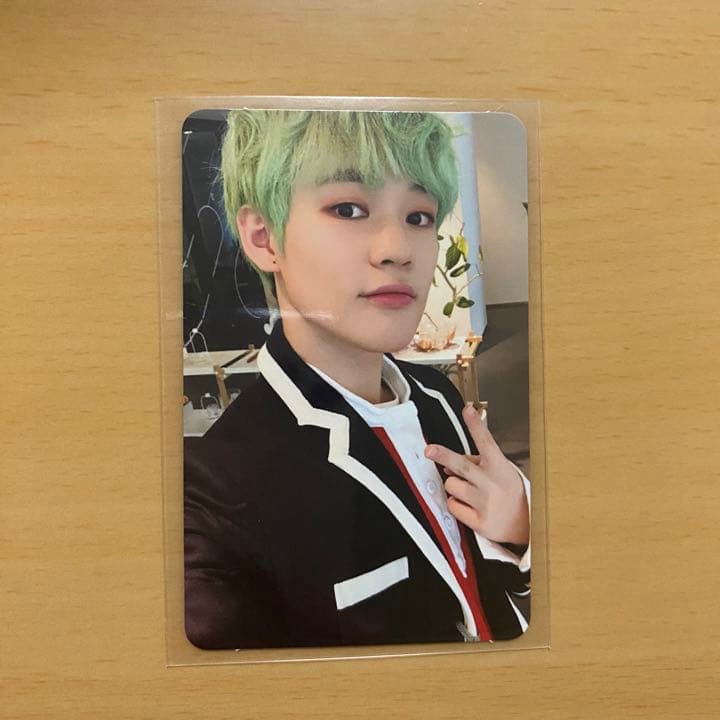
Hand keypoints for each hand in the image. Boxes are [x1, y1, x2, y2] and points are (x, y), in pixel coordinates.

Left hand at [424, 403, 528, 544]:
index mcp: (500, 467)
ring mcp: (486, 503)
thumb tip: (447, 465)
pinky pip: (453, 506)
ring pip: (452, 485)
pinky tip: (470, 506)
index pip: (487, 442)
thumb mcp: (500, 471)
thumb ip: (475, 463)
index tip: (468, 410)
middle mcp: (492, 484)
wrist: (526, 526)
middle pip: (462, 466)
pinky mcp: (479, 522)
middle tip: (429, 450)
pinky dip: (457, 504)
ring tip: (470, 492)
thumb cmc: (508, 492)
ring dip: (454, 485)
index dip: (476, 425)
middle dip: (444, 456)